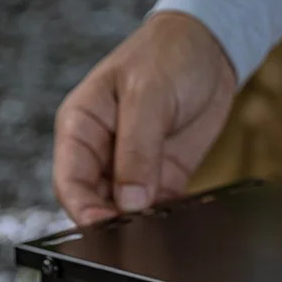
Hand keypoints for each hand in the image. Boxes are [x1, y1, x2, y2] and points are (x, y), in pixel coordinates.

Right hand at [54, 12, 236, 225]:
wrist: (211, 48)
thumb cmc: (169, 55)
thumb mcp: (149, 95)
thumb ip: (138, 149)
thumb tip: (130, 200)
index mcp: (82, 126)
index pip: (70, 181)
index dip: (85, 209)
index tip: (107, 226)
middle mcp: (104, 151)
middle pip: (98, 202)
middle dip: (117, 222)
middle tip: (141, 233)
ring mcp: (136, 165)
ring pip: (130, 209)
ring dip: (144, 222)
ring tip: (162, 229)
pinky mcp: (165, 173)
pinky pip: (162, 206)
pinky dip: (169, 217)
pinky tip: (181, 221)